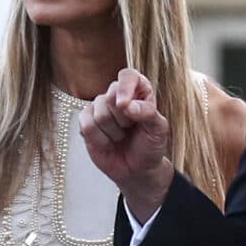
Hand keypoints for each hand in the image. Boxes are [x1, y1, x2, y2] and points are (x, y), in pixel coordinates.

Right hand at [78, 68, 174, 222]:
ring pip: (98, 112)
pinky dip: (99, 138)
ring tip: (121, 137)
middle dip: (122, 120)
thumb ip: (147, 112)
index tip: (125, 105)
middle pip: (109, 96)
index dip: (124, 87)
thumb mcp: (159, 130)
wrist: (137, 170)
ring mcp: (100, 108)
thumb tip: (126, 105)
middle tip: (131, 129)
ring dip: (113, 132)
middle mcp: (118, 96)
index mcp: (139, 91)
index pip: (128, 76)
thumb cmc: (150, 146)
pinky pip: (86, 124)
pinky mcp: (87, 122)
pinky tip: (107, 142)